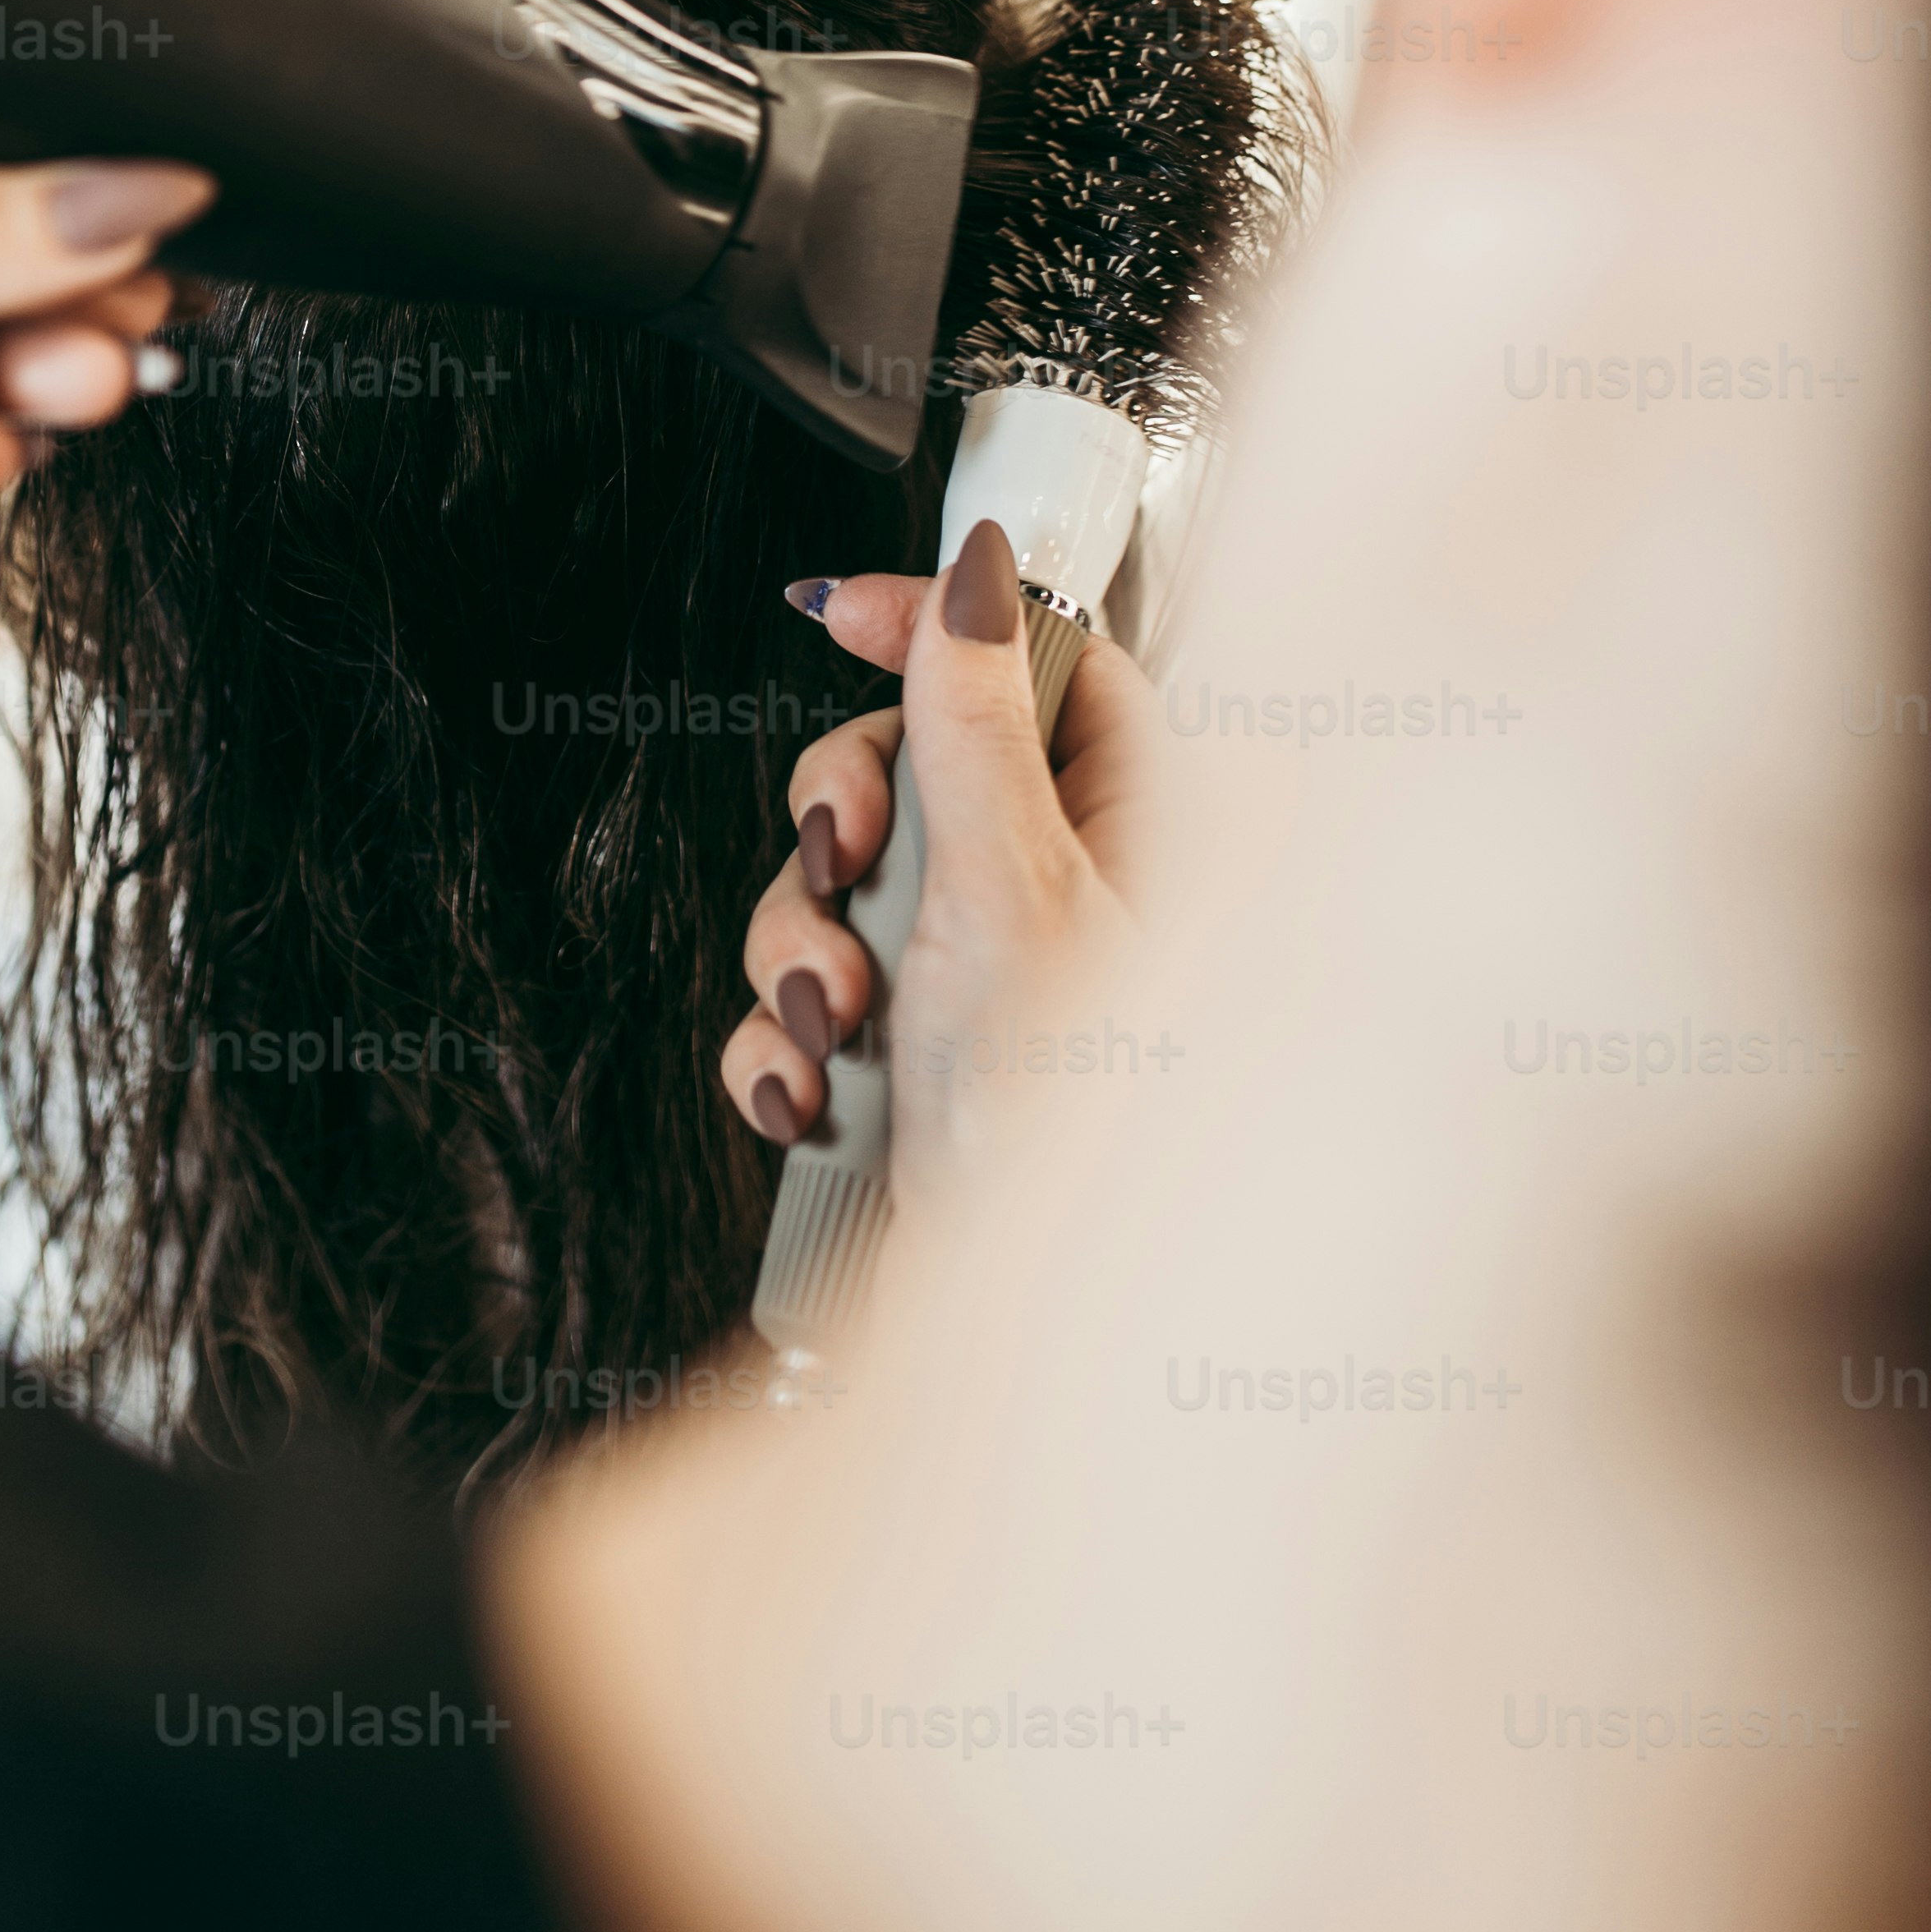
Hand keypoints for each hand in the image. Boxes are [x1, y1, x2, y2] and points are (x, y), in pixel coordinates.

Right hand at [720, 520, 1155, 1209]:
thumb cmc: (1076, 1137)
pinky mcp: (910, 1067)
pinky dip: (787, 1048)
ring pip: (835, 890)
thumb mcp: (1016, 894)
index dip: (929, 627)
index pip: (1035, 661)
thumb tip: (974, 576)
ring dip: (805, 956)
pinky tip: (819, 1095)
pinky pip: (804, 1002)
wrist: (1024, 1355)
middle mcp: (1066, 898)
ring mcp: (980, 985)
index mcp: (1143, 831)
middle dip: (839, 832)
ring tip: (842, 1024)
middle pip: (904, 768)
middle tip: (849, 874)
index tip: (837, 613)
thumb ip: (973, 725)